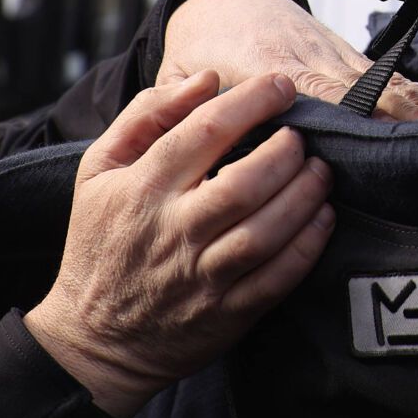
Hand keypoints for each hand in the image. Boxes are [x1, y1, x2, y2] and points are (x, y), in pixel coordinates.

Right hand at [24, 70, 333, 417]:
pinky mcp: (228, 313)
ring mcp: (203, 276)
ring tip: (319, 170)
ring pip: (265, 231)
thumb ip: (146, 115)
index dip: (252, 101)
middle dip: (285, 151)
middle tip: (301, 135)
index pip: (205, 132)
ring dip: (305, 194)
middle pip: (244, 183)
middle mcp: (174, 231)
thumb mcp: (98, 169)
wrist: (94, 338)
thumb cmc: (103, 240)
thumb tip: (206, 79)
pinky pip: (279, 277)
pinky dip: (309, 243)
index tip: (281, 86)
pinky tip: (323, 215)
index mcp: (143, 189)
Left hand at [163, 0, 417, 120]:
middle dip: (401, 114)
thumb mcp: (178, 77)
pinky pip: (385, 77)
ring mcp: (334, 56)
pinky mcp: (346, 57)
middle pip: (365, 88)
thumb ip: (184, 108)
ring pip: (382, 81)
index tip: (380, 139)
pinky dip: (415, 94)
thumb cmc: (199, 49)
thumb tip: (201, 143)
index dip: (353, 112)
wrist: (224, 1)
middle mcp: (311, 59)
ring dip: (417, 105)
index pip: (319, 92)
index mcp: (270, 66)